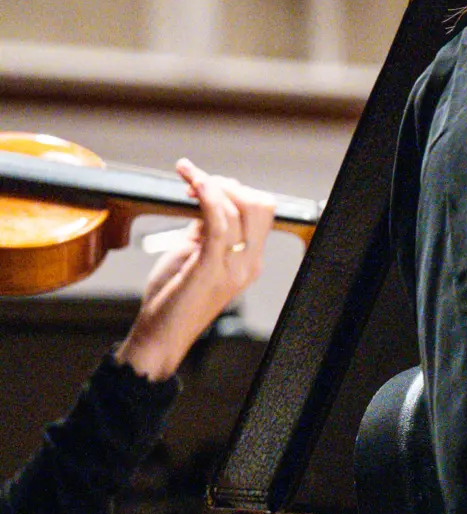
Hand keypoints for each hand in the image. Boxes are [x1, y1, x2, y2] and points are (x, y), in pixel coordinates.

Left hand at [114, 161, 277, 381]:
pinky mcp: (210, 269)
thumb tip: (204, 197)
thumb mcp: (192, 255)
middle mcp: (249, 263)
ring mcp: (234, 267)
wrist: (159, 336)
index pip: (261, 211)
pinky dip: (208, 198)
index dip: (234, 188)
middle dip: (228, 183)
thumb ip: (203, 229)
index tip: (204, 181)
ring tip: (188, 177)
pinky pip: (220, 225)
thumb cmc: (172, 298)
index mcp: (249, 259)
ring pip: (241, 209)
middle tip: (197, 180)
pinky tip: (194, 186)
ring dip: (213, 184)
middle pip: (260, 205)